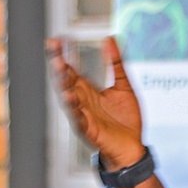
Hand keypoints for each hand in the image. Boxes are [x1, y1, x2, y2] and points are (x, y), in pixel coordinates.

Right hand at [48, 36, 144, 168]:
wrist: (133, 147)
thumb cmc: (126, 120)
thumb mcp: (123, 86)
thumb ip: (116, 63)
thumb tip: (110, 39)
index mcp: (89, 90)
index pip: (71, 69)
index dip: (63, 55)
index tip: (56, 41)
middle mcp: (83, 101)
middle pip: (67, 82)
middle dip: (60, 68)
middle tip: (55, 53)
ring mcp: (84, 115)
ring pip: (69, 99)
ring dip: (64, 86)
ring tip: (61, 74)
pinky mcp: (89, 129)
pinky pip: (79, 118)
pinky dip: (74, 109)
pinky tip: (71, 98)